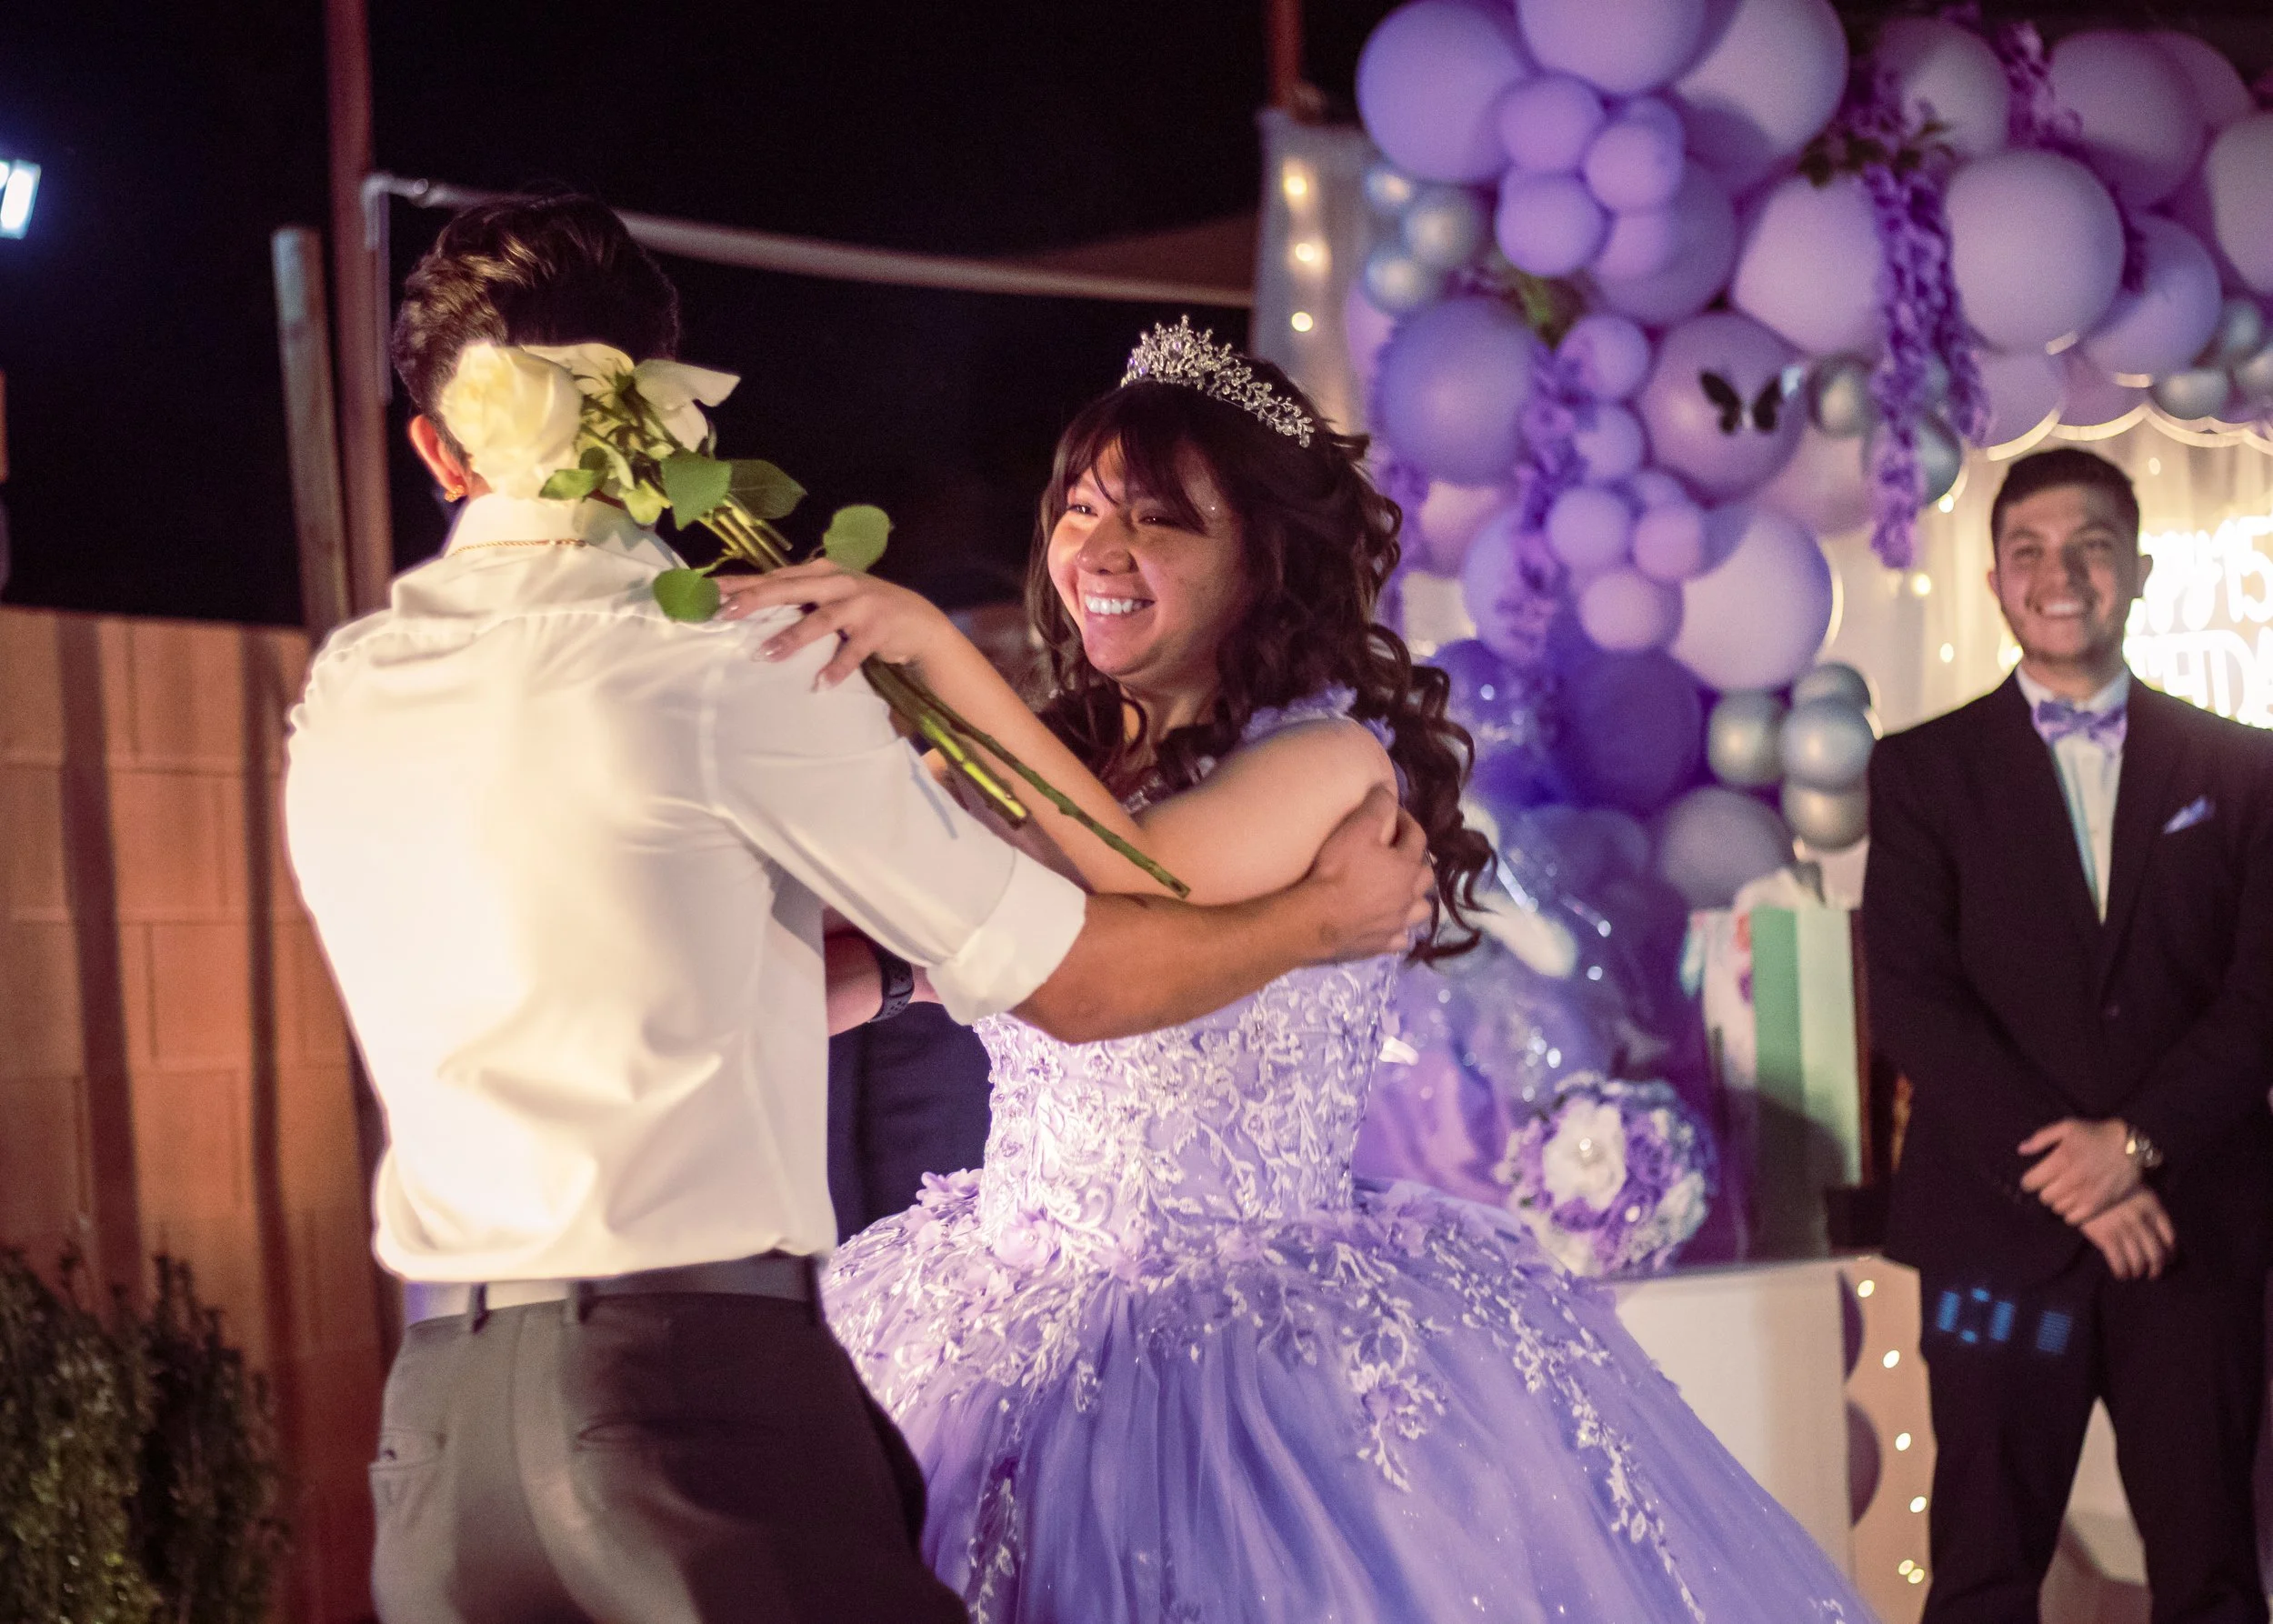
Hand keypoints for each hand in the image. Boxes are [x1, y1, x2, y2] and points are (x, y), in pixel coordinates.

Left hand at [717, 561, 955, 686]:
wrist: (918, 620)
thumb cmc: (864, 608)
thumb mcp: (831, 594)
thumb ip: (799, 596)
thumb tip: (749, 603)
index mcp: (821, 572)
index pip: (774, 576)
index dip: (743, 583)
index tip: (710, 591)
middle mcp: (838, 583)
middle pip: (790, 589)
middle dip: (757, 600)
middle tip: (726, 613)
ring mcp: (860, 605)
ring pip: (820, 620)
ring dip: (792, 638)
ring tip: (765, 655)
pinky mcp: (878, 630)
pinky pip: (853, 652)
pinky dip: (837, 668)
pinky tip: (821, 684)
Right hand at [1295, 786, 1433, 962]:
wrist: (1318, 919)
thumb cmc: (1338, 871)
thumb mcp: (1356, 829)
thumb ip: (1375, 806)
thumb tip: (1388, 789)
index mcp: (1406, 866)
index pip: (1416, 837)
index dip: (1406, 821)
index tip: (1393, 814)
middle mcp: (1409, 895)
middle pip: (1425, 876)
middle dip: (1416, 861)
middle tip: (1398, 854)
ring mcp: (1397, 923)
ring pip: (1421, 910)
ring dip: (1415, 899)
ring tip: (1401, 893)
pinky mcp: (1382, 945)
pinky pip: (1400, 939)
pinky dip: (1398, 931)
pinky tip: (1389, 927)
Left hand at [2019, 1117, 2140, 1223]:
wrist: (2130, 1147)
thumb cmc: (2096, 1134)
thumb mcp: (2067, 1127)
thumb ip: (2041, 1138)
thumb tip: (2021, 1150)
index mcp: (2061, 1160)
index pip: (2030, 1182)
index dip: (2029, 1181)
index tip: (2034, 1179)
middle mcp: (2071, 1179)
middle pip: (2043, 1197)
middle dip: (2044, 1190)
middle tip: (2052, 1184)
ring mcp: (2086, 1194)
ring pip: (2057, 1208)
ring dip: (2057, 1201)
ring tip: (2064, 1192)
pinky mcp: (2098, 1205)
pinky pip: (2073, 1219)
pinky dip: (2070, 1213)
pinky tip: (2074, 1203)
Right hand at [2079, 1186, 2175, 1280]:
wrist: (2084, 1180)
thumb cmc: (2112, 1188)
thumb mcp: (2138, 1193)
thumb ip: (2151, 1211)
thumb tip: (2161, 1237)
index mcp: (2152, 1208)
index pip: (2170, 1239)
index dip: (2170, 1255)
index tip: (2167, 1261)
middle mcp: (2141, 1221)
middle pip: (2156, 1254)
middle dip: (2156, 1269)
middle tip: (2152, 1274)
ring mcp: (2124, 1229)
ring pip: (2139, 1261)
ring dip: (2138, 1272)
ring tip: (2134, 1274)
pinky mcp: (2106, 1236)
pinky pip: (2119, 1262)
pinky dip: (2122, 1272)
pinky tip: (2120, 1274)